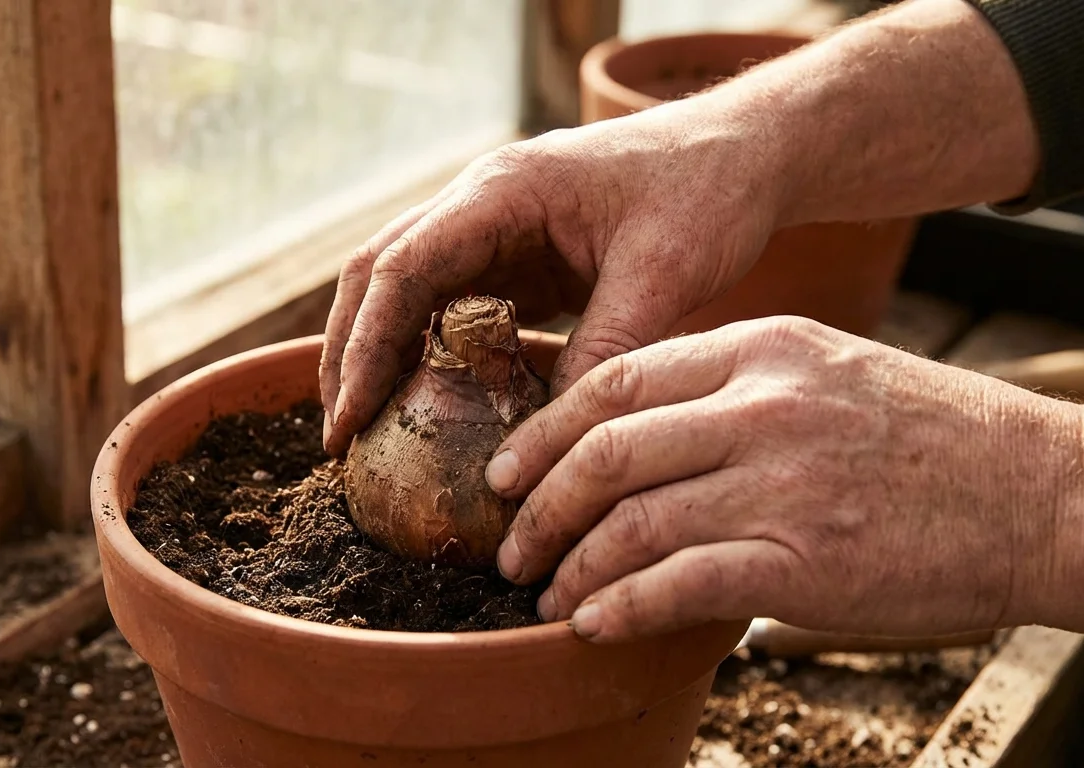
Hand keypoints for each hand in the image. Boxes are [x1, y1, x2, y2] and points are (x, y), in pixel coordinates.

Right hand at [318, 97, 792, 455]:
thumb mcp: (663, 275)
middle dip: (349, 354)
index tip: (349, 419)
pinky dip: (427, 353)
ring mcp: (494, 227)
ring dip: (379, 354)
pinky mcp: (516, 256)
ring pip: (406, 289)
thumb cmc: (708, 193)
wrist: (745, 154)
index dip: (364, 346)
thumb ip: (605, 348)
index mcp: (503, 190)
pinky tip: (427, 408)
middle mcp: (482, 202)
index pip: (402, 268)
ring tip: (365, 431)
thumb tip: (551, 439)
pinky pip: (451, 305)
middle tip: (337, 437)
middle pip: (379, 274)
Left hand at [489, 316, 1083, 643]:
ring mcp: (783, 482)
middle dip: (538, 502)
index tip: (507, 469)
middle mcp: (764, 406)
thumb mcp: (829, 371)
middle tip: (509, 542)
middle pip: (607, 448)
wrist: (1041, 494)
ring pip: (631, 520)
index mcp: (764, 347)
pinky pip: (677, 583)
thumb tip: (639, 435)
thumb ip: (736, 389)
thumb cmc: (930, 439)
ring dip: (571, 564)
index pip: (617, 379)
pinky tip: (592, 622)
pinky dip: (620, 605)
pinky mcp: (803, 561)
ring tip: (545, 594)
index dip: (545, 428)